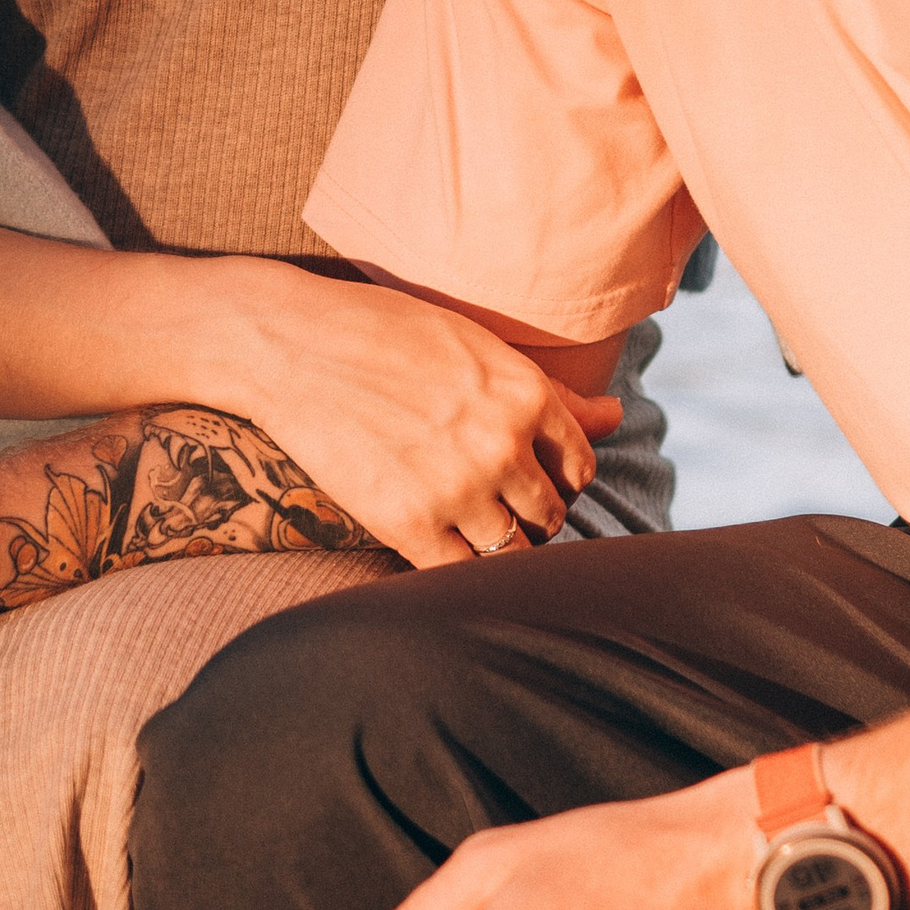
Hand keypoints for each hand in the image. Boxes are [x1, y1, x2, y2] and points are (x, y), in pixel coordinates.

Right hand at [216, 262, 620, 568]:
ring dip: (496, 546)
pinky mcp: (408, 524)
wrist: (291, 346)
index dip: (555, 477)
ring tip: (463, 525)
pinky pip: (460, 575)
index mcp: (526, 393)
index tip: (523, 475)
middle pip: (549, 516)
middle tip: (491, 504)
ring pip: (513, 553)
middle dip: (529, 516)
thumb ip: (548, 392)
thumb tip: (617, 417)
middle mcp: (503, 444)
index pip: (578, 467)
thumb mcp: (475, 346)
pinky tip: (432, 542)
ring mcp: (458, 489)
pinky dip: (456, 570)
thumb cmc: (385, 334)